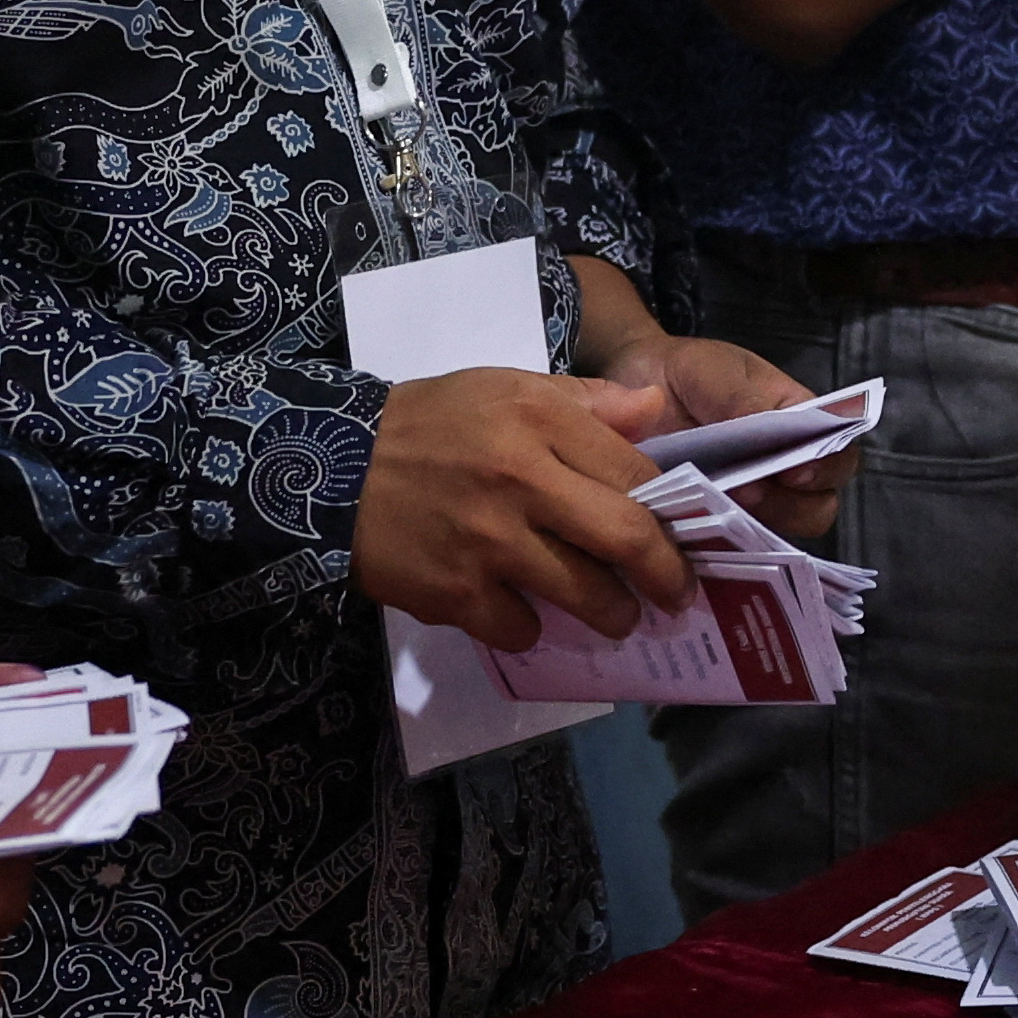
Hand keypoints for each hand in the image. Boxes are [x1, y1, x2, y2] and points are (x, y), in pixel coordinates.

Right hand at [354, 367, 691, 650]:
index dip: (672, 511)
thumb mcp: (504, 388)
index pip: (636, 473)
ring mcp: (489, 542)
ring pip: (584, 596)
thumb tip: (657, 408)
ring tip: (617, 618)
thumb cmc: (430, 424)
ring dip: (611, 615)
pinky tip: (521, 611)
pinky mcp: (456, 592)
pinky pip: (521, 629)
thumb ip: (586, 401)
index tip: (684, 535)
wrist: (332, 467)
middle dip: (665, 577)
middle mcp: (521, 479)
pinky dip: (529, 627)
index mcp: (540, 420)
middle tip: (676, 595)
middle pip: (626, 539)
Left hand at [644, 333, 857, 540]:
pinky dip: (721, 541)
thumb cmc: (687, 372)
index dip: (827, 467)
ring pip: (782, 533)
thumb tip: (756, 423)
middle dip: (791, 504)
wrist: (638, 385)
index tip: (795, 470)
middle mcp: (788, 468)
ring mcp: (756, 501)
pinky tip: (697, 522)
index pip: (839, 452)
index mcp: (801, 422)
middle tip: (748, 490)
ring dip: (755, 524)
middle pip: (819, 505)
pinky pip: (735, 547)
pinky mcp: (722, 524)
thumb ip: (736, 397)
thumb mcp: (709, 369)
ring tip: (716, 502)